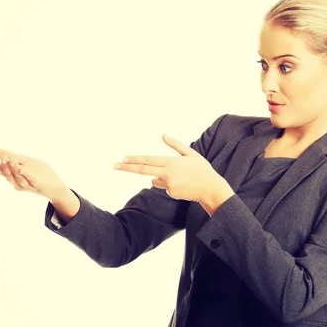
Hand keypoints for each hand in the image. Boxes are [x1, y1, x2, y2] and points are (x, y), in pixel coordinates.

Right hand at [0, 149, 68, 200]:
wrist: (56, 186)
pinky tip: (21, 169)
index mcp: (16, 178)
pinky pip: (30, 179)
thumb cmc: (40, 173)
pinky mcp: (38, 184)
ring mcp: (29, 185)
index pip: (5, 173)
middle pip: (10, 176)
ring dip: (13, 169)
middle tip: (2, 158)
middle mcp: (20, 183)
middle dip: (5, 167)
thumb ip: (13, 157)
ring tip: (9, 160)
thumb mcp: (27, 162)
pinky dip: (25, 174)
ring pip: (18, 178)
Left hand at [114, 133, 231, 203]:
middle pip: (142, 170)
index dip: (134, 159)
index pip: (148, 160)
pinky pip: (166, 187)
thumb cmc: (202, 169)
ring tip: (182, 177)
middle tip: (114, 165)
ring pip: (157, 180)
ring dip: (163, 178)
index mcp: (171, 162)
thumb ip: (175, 145)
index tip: (122, 158)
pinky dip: (172, 185)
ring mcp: (168, 184)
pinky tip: (184, 185)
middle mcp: (167, 173)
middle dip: (127, 168)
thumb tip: (163, 134)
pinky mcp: (171, 193)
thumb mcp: (190, 154)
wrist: (211, 188)